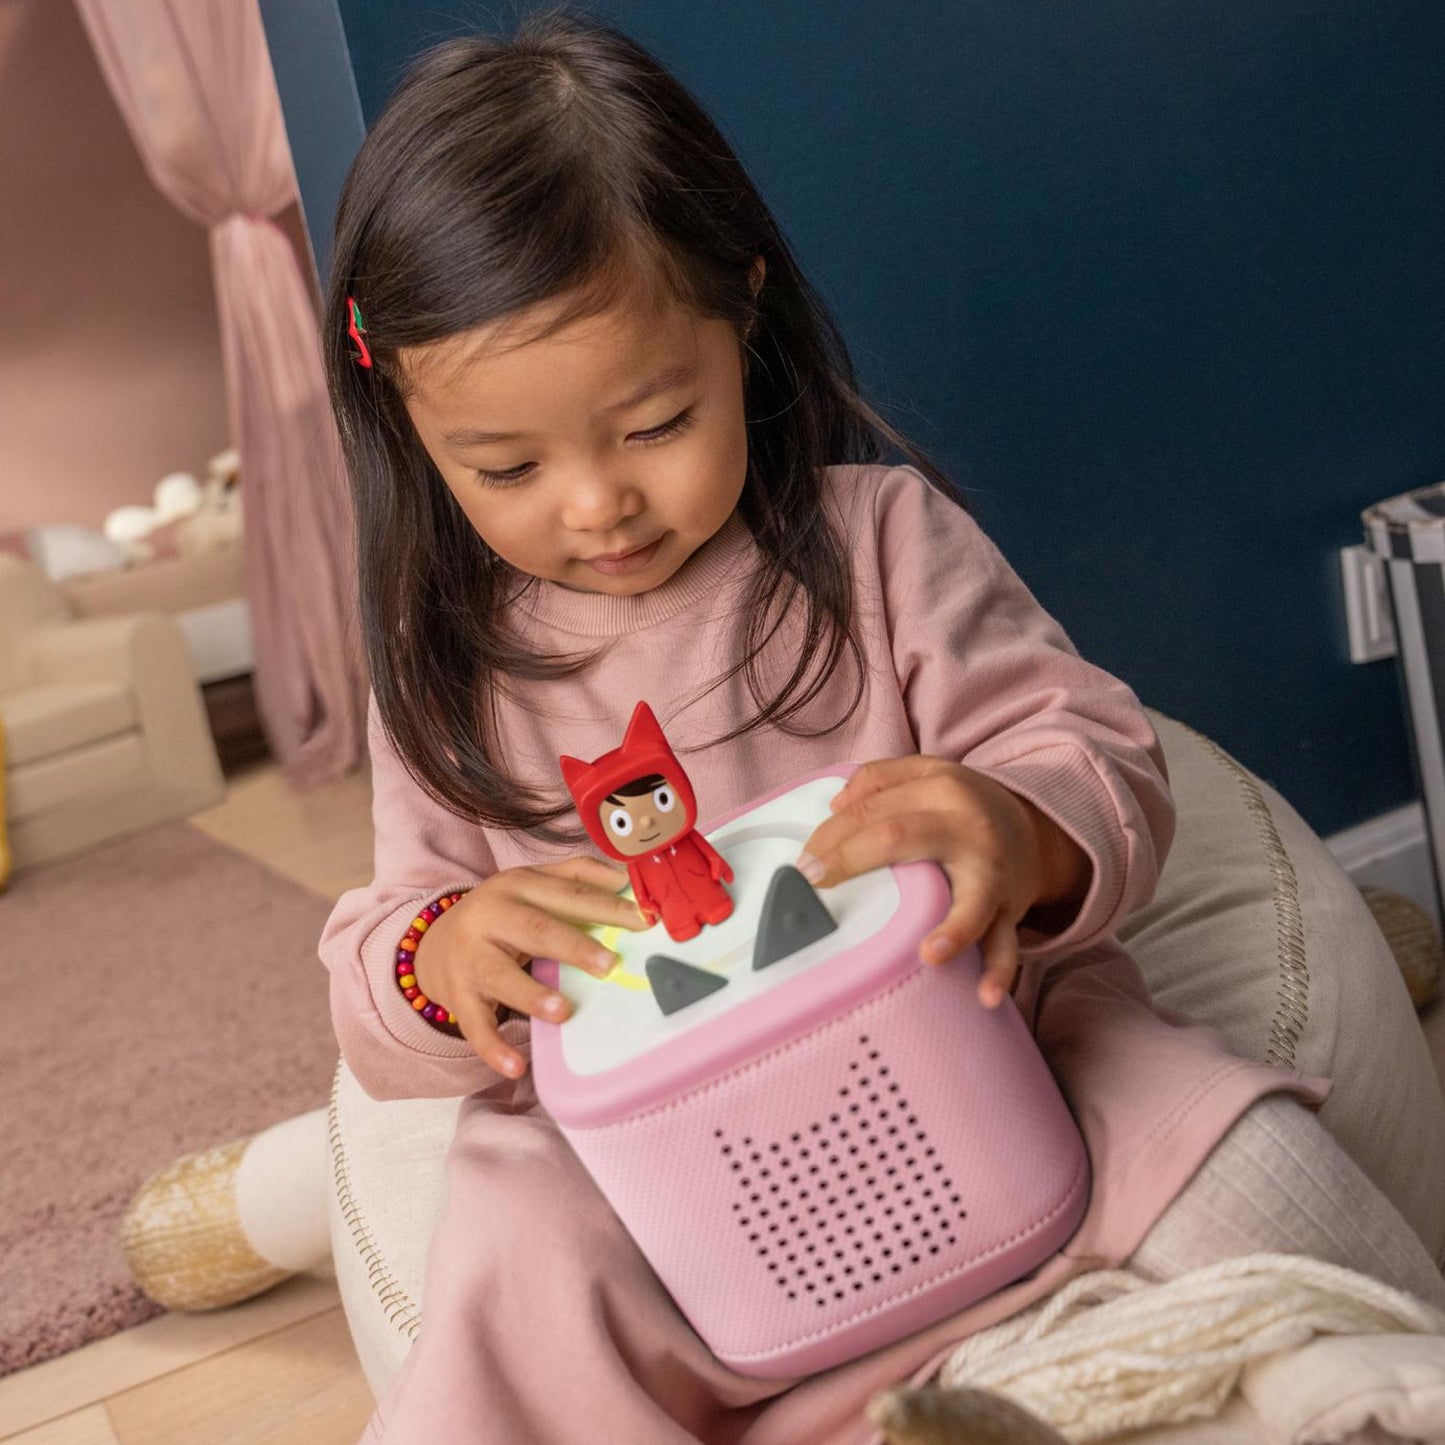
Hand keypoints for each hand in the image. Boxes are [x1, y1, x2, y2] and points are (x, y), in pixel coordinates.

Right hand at [411, 856, 647, 1076]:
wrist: (433, 944)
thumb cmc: (502, 915)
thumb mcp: (533, 885)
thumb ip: (578, 878)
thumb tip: (630, 880)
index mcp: (518, 884)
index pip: (567, 894)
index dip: (606, 907)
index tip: (643, 922)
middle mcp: (490, 915)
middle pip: (536, 930)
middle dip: (574, 946)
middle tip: (609, 966)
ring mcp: (470, 956)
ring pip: (500, 975)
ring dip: (532, 995)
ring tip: (563, 1011)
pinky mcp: (457, 996)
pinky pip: (475, 1025)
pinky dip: (493, 1047)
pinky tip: (516, 1066)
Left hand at [796, 756, 1089, 1008]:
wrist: (1036, 831)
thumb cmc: (964, 808)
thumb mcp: (928, 774)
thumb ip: (879, 778)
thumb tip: (836, 803)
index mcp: (941, 788)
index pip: (871, 808)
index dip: (830, 833)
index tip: (804, 862)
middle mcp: (966, 825)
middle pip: (900, 837)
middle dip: (851, 859)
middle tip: (816, 883)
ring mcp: (990, 870)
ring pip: (973, 897)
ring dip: (954, 927)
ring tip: (930, 953)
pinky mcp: (1008, 908)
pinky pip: (1004, 943)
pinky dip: (999, 970)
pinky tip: (985, 994)